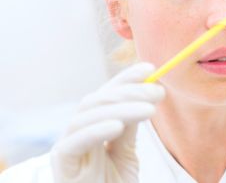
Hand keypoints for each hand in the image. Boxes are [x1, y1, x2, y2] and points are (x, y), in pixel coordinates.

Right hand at [50, 63, 164, 182]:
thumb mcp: (127, 153)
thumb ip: (130, 126)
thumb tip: (147, 93)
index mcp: (93, 125)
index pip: (107, 93)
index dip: (126, 78)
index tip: (150, 68)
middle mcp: (78, 131)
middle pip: (98, 100)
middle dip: (129, 91)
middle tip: (158, 92)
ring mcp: (68, 145)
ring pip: (88, 114)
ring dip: (121, 107)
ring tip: (149, 110)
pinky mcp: (62, 163)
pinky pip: (75, 141)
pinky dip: (96, 129)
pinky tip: (118, 126)